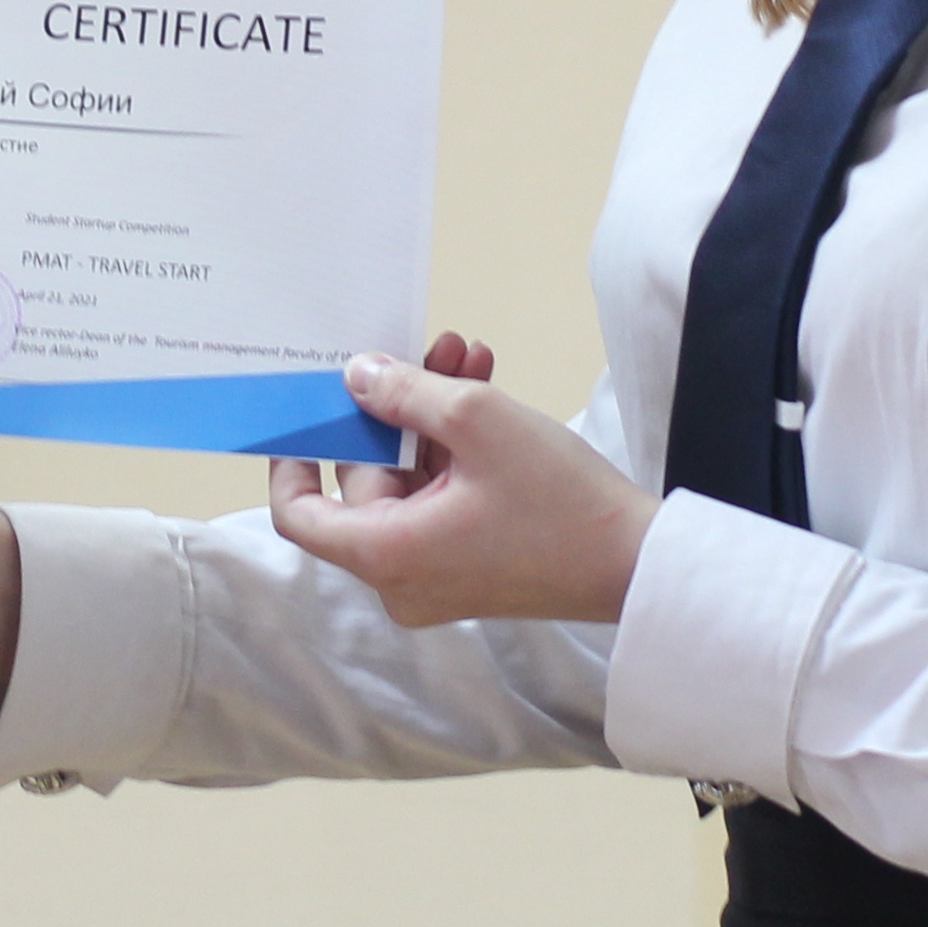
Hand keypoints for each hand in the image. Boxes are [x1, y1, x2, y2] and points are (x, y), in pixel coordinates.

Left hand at [262, 338, 656, 627]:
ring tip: (466, 356)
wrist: (637, 562)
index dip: (290, 458)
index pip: (297, 514)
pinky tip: (482, 386)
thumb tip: (356, 376)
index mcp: (385, 553)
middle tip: (421, 350)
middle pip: (365, 481)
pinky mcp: (471, 566)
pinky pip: (441, 498)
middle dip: (392, 407)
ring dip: (432, 416)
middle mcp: (400, 576)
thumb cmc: (559, 501)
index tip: (304, 411)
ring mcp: (437, 575)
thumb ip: (404, 392)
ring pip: (410, 481)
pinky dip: (456, 449)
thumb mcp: (476, 421)